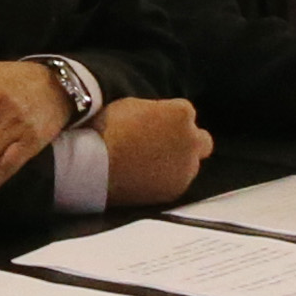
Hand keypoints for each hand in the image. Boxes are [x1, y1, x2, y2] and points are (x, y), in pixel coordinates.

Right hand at [96, 98, 212, 206]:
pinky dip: (167, 179)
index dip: (168, 118)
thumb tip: (159, 119)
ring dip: (177, 161)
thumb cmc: (108, 129)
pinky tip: (146, 177)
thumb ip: (156, 112)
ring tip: (150, 164)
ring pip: (191, 164)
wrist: (94, 164)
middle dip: (187, 141)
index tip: (153, 124)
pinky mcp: (176, 189)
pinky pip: (178, 181)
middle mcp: (191, 140)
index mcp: (181, 113)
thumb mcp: (133, 105)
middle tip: (163, 144)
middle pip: (201, 140)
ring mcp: (187, 168)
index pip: (186, 112)